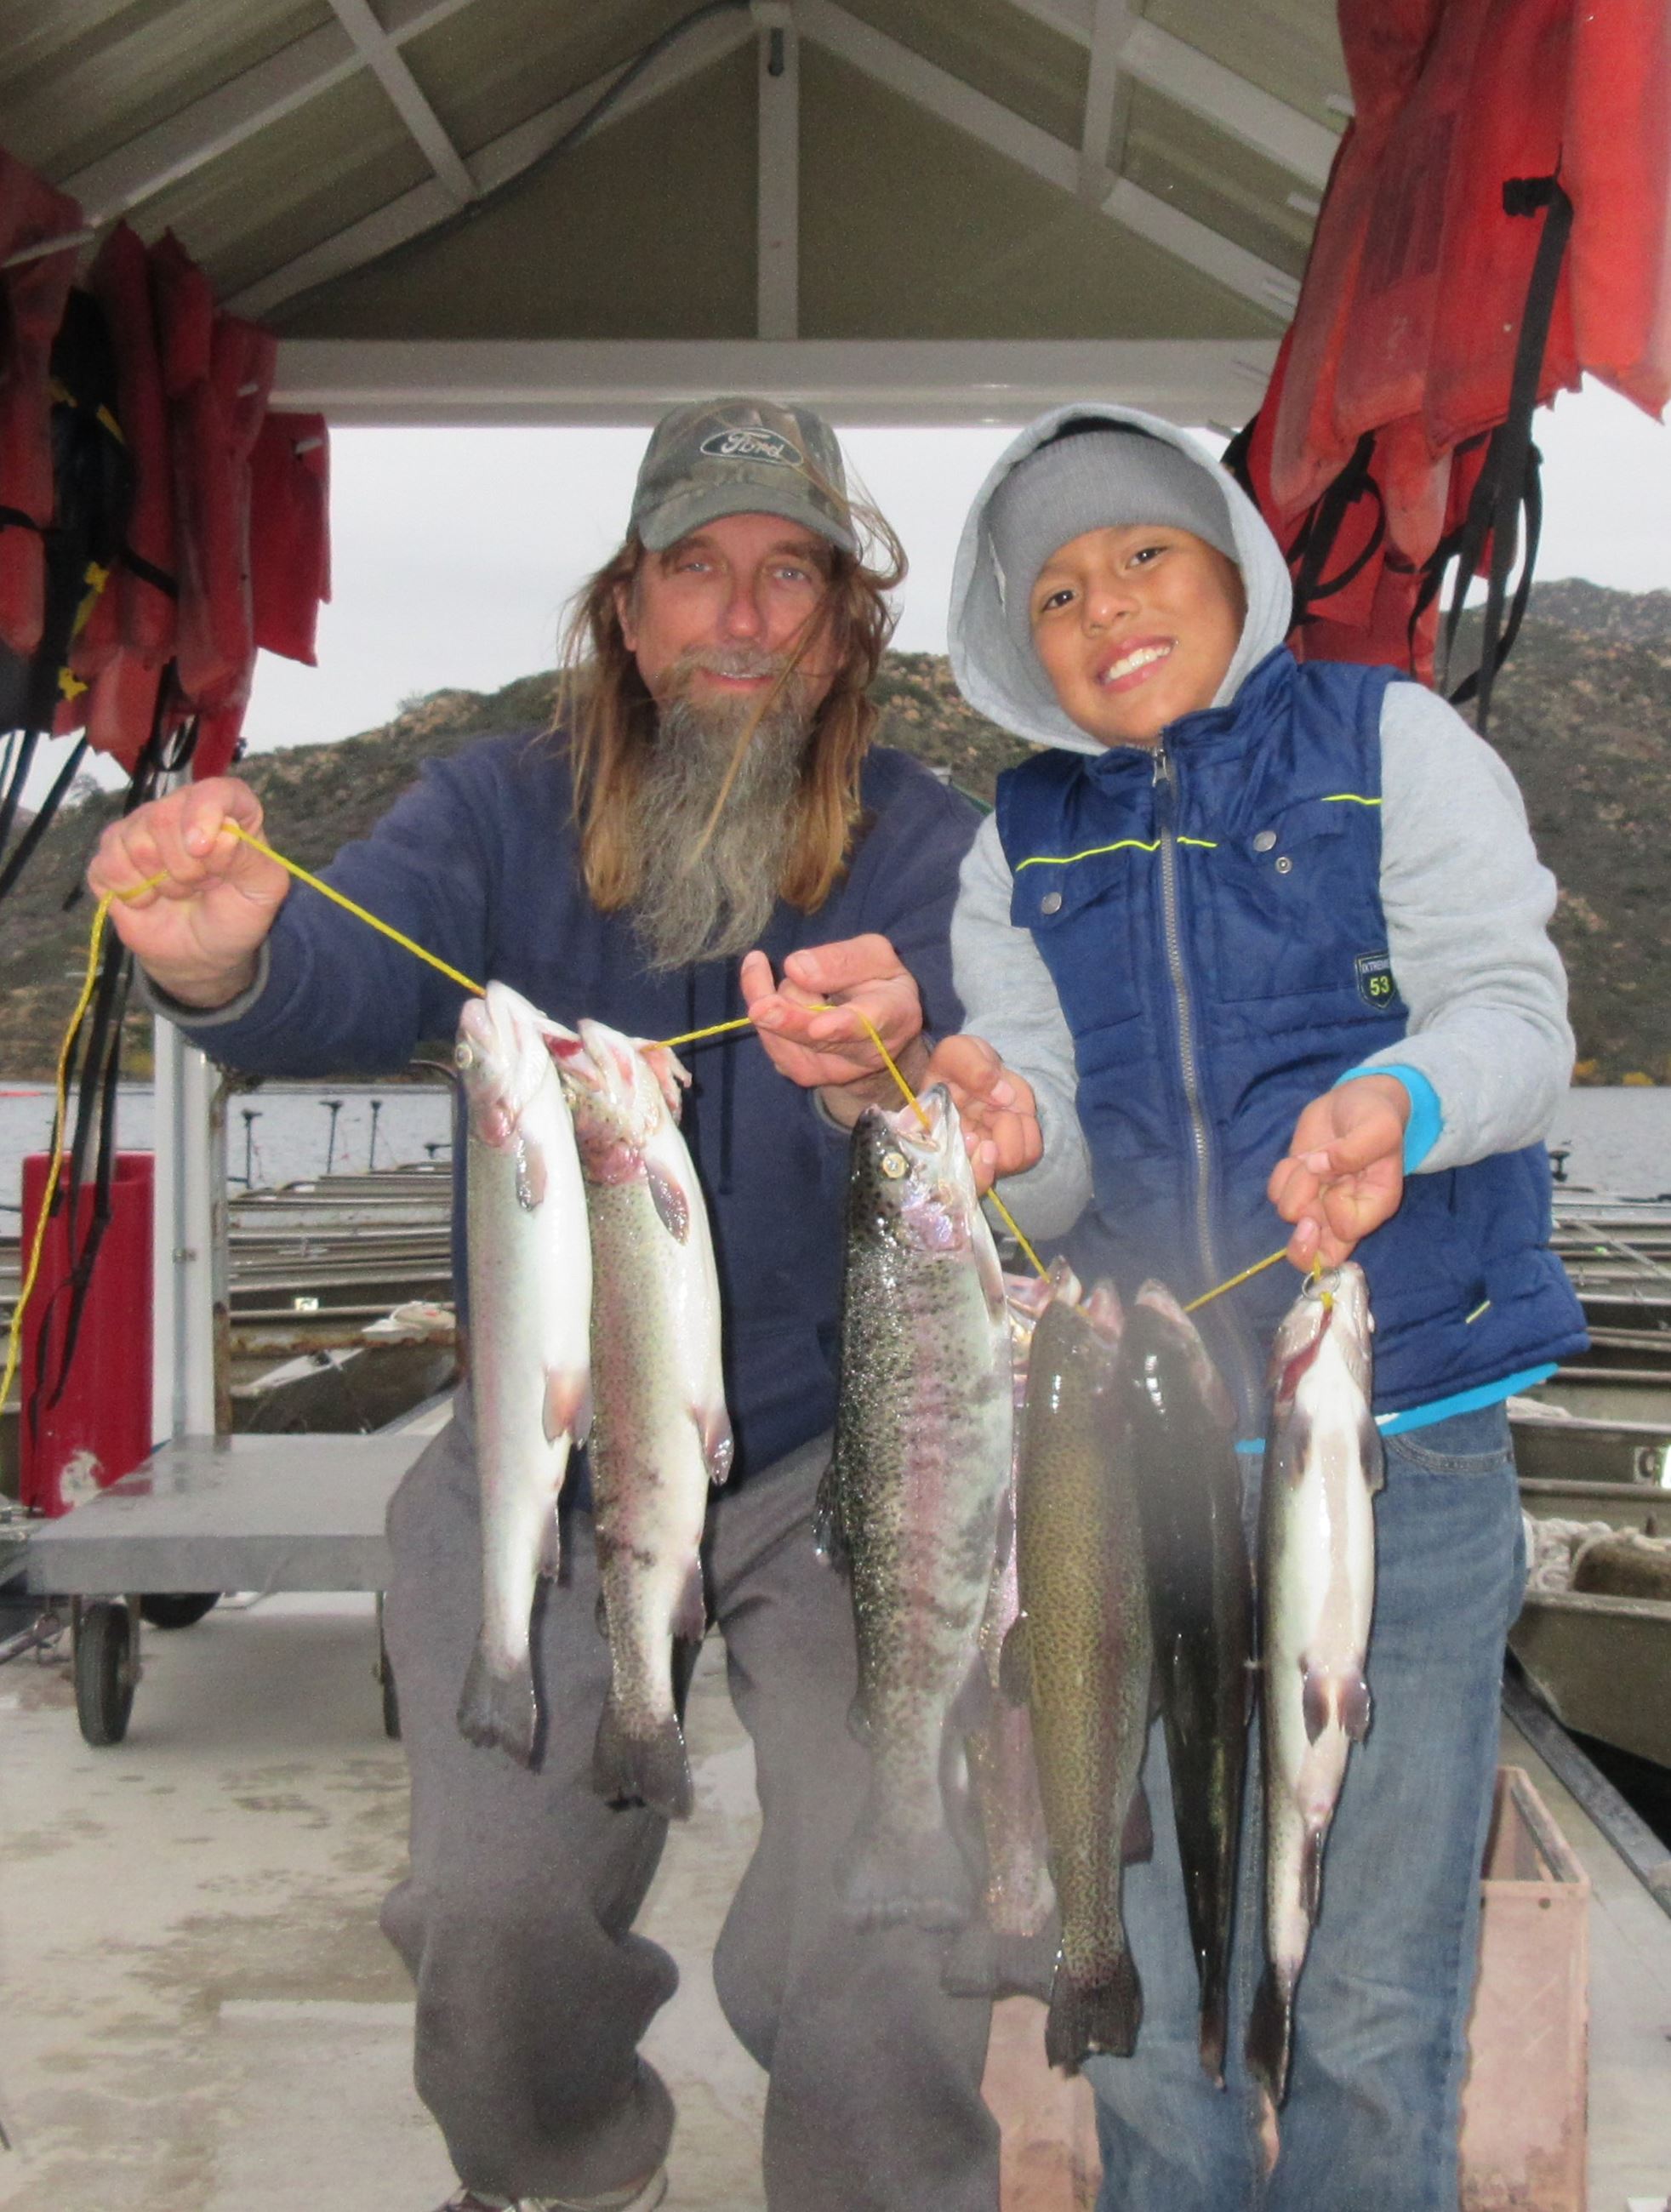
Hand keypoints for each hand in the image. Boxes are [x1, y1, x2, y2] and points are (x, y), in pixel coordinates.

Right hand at [87, 777, 288, 1007]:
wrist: (201, 954)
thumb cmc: (235, 915)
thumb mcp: (263, 892)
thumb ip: (248, 859)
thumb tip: (220, 836)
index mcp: (228, 810)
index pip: (214, 791)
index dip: (205, 813)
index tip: (202, 849)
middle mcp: (180, 810)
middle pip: (164, 816)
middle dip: (185, 867)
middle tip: (200, 887)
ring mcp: (140, 831)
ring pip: (134, 841)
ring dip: (160, 882)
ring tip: (178, 892)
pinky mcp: (110, 857)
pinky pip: (107, 865)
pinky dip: (130, 892)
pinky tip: (148, 900)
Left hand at [739, 935, 926, 1122]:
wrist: (878, 1035)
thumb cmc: (878, 985)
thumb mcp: (876, 957)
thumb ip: (843, 958)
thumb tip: (796, 968)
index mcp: (895, 1016)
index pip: (871, 1022)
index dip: (843, 1025)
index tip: (818, 1027)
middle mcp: (867, 1053)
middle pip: (819, 1039)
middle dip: (791, 1024)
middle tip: (760, 1008)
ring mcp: (834, 1070)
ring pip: (786, 1032)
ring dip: (782, 1000)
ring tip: (803, 984)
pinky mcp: (804, 1074)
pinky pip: (770, 1039)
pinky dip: (769, 1013)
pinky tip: (782, 1001)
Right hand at [923, 1034, 1040, 1194]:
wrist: (978, 1065)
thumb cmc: (960, 1062)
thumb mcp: (957, 1051)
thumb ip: (972, 1068)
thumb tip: (1002, 1097)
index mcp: (935, 1138)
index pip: (945, 1175)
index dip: (965, 1165)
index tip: (974, 1137)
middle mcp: (959, 1156)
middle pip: (982, 1179)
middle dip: (998, 1139)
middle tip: (994, 1112)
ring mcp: (986, 1157)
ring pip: (1011, 1164)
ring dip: (1014, 1130)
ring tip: (1003, 1109)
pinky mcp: (1011, 1150)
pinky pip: (1030, 1154)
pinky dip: (1029, 1130)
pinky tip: (1015, 1114)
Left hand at [1268, 1074, 1410, 1269]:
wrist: (1354, 1099)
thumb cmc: (1375, 1114)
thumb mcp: (1380, 1125)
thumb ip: (1356, 1149)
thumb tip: (1320, 1166)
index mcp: (1376, 1204)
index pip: (1348, 1230)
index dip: (1335, 1210)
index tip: (1336, 1181)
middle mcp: (1346, 1212)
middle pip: (1319, 1256)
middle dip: (1303, 1239)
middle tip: (1303, 1216)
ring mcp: (1319, 1202)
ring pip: (1291, 1214)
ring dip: (1295, 1184)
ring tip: (1311, 1158)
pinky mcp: (1297, 1187)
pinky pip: (1276, 1195)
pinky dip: (1281, 1175)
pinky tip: (1298, 1158)